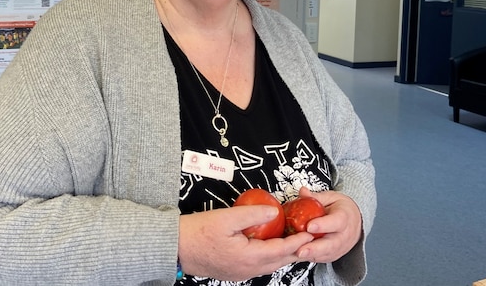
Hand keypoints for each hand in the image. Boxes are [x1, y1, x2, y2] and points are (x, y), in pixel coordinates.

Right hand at [178, 204, 314, 280]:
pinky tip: (270, 246)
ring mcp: (240, 274)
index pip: (282, 250)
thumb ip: (252, 214)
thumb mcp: (227, 218)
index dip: (298, 241)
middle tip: (307, 237)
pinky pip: (258, 266)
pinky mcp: (233, 272)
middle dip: (295, 250)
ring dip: (283, 254)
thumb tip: (274, 211)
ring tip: (293, 241)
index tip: (310, 232)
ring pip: (269, 265)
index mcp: (249, 257)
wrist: (175, 248)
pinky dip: (269, 257)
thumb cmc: (197, 232)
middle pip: (279, 261)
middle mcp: (247, 270)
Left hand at [292, 187, 362, 263]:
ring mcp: (339, 248)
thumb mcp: (331, 198)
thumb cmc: (341, 209)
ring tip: (296, 254)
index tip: (309, 226)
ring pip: (325, 254)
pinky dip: (309, 258)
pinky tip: (297, 256)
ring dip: (310, 256)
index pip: (336, 222)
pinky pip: (321, 259)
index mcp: (344, 217)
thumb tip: (303, 192)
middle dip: (315, 249)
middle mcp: (344, 235)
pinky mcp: (332, 256)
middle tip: (301, 250)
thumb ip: (316, 197)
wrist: (356, 222)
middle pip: (331, 244)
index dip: (323, 225)